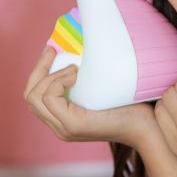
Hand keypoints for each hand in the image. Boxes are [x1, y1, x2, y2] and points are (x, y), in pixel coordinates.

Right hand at [23, 46, 165, 153]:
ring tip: (73, 67)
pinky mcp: (73, 125)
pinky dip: (58, 81)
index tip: (52, 50)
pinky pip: (49, 98)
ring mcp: (64, 128)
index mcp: (64, 118)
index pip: (35, 96)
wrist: (147, 125)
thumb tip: (82, 48)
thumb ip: (87, 79)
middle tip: (52, 50)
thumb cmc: (130, 105)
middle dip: (37, 69)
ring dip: (50, 75)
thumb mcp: (102, 90)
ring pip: (35, 97)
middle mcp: (60, 126)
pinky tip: (75, 74)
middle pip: (29, 96)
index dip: (39, 71)